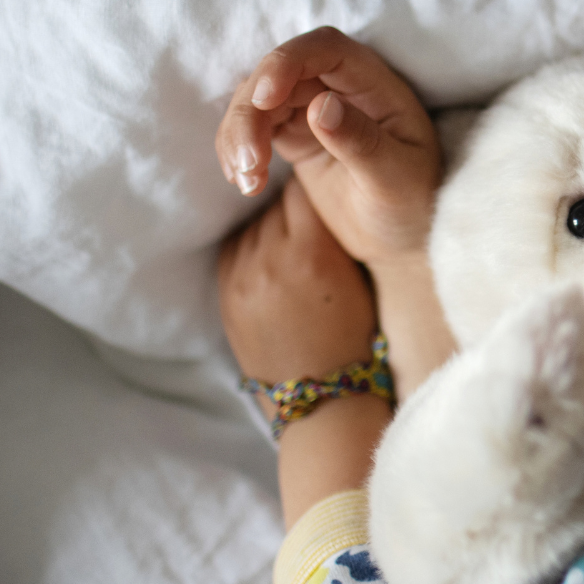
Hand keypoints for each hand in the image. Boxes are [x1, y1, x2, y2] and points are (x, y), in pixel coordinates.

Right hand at [215, 26, 441, 270]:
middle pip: (278, 72)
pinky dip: (238, 149)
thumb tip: (321, 106)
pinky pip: (253, 126)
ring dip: (239, 133)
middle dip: (251, 112)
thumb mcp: (396, 178)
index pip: (325, 49)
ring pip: (257, 98)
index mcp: (375, 86)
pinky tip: (246, 183)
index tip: (264, 99)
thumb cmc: (412, 204)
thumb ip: (362, 142)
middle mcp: (341, 87)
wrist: (403, 235)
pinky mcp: (294, 134)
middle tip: (249, 163)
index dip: (288, 63)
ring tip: (247, 182)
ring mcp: (313, 108)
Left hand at [218, 178, 377, 385]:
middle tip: (313, 213)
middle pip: (275, 202)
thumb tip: (322, 194)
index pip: (302, 190)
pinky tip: (273, 255)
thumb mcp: (358, 278)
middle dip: (295, 205)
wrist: (319, 395)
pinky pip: (237, 246)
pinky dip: (254, 244)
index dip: (317, 188)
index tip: (326, 188)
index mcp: (312, 253)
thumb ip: (338, 233)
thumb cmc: (353, 337)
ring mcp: (241, 276)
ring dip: (273, 223)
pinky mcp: (225, 291)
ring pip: (255, 222)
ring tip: (294, 238)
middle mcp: (270, 259)